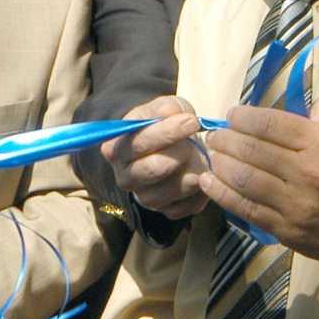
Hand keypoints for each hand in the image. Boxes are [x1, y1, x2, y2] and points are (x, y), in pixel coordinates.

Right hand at [98, 96, 207, 217]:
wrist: (171, 146)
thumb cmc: (163, 123)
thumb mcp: (164, 107)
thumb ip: (166, 107)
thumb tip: (171, 112)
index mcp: (115, 149)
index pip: (139, 143)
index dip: (168, 132)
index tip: (192, 121)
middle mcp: (124, 178)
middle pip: (152, 169)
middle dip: (179, 153)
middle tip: (195, 142)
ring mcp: (144, 198)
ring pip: (171, 190)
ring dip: (192, 172)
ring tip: (202, 157)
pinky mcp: (166, 211)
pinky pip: (186, 206)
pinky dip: (201, 190)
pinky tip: (203, 174)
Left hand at [200, 102, 318, 266]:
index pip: (273, 124)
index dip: (245, 117)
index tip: (233, 115)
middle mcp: (307, 172)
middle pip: (252, 149)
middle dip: (227, 138)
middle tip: (216, 134)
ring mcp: (294, 203)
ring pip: (244, 178)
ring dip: (220, 162)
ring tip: (212, 153)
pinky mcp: (284, 228)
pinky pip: (244, 207)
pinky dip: (220, 192)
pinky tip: (207, 181)